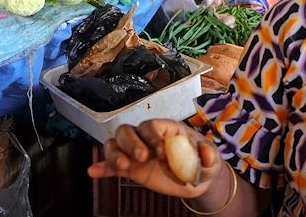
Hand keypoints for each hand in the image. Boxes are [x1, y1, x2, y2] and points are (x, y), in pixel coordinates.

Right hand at [87, 119, 224, 198]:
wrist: (198, 179)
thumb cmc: (204, 162)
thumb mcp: (212, 159)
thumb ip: (209, 155)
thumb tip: (204, 150)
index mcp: (165, 129)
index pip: (151, 125)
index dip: (152, 136)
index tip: (161, 153)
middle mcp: (146, 137)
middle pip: (127, 130)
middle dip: (131, 143)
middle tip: (141, 158)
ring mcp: (136, 152)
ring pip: (115, 144)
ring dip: (114, 154)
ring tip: (122, 168)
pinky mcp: (131, 169)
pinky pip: (111, 166)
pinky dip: (102, 168)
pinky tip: (93, 172)